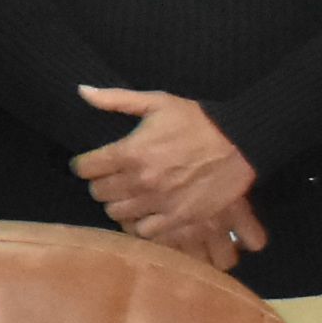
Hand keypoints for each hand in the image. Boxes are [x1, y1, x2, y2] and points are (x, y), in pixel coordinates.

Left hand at [71, 85, 265, 268]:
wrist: (240, 143)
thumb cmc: (196, 120)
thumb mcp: (156, 102)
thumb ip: (115, 99)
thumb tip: (81, 90)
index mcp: (131, 152)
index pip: (85, 168)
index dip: (84, 165)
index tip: (90, 163)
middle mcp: (141, 181)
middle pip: (98, 193)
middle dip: (100, 184)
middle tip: (111, 178)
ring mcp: (160, 202)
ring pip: (116, 213)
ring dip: (118, 203)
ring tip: (128, 194)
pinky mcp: (179, 218)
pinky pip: (144, 231)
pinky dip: (140, 223)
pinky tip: (146, 211)